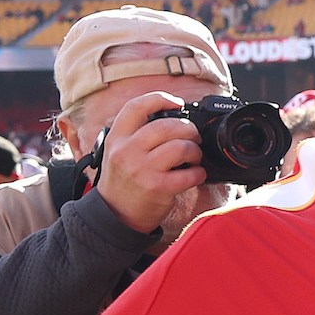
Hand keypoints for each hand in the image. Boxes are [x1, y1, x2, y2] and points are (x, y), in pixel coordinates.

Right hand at [92, 92, 207, 233]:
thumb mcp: (117, 152)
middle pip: (166, 126)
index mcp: (116, 138)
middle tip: (193, 137)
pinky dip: (199, 173)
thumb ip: (134, 134)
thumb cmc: (122, 181)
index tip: (177, 103)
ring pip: (181, 147)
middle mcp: (127, 151)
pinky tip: (195, 175)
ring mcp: (142, 170)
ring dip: (195, 151)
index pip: (136, 107)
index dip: (160, 99)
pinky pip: (189, 173)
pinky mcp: (158, 188)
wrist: (115, 214)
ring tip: (194, 157)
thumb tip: (168, 116)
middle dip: (188, 129)